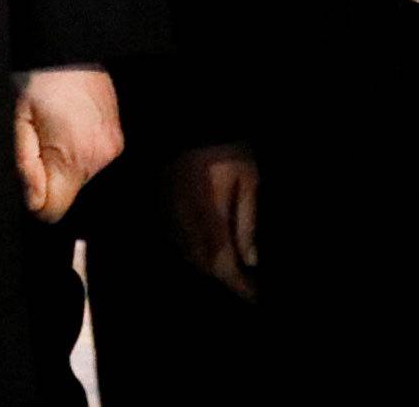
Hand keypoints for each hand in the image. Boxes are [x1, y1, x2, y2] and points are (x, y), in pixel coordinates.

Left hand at [13, 68, 121, 222]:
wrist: (70, 48)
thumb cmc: (40, 80)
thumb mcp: (21, 122)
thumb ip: (26, 167)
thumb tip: (34, 203)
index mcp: (72, 157)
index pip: (54, 210)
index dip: (36, 197)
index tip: (29, 171)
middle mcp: (99, 158)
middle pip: (68, 192)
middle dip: (50, 174)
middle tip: (41, 137)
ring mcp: (112, 148)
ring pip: (80, 176)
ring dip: (65, 161)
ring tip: (57, 126)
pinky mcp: (118, 139)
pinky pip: (93, 160)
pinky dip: (80, 150)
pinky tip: (71, 124)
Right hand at [172, 144, 257, 300]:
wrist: (192, 121)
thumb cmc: (226, 149)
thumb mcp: (247, 180)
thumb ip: (247, 222)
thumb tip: (251, 260)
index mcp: (208, 216)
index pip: (222, 262)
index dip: (238, 284)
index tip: (254, 297)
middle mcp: (185, 220)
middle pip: (202, 264)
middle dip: (224, 277)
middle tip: (245, 283)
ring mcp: (171, 213)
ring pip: (188, 254)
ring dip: (208, 265)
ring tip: (230, 267)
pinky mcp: (164, 204)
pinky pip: (178, 239)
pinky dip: (194, 249)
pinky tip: (209, 246)